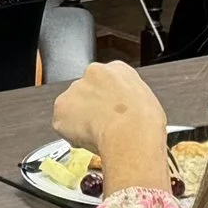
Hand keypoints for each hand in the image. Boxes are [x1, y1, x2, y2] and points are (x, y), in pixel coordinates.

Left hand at [54, 61, 170, 195]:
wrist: (130, 132)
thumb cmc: (144, 122)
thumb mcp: (146, 101)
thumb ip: (128, 100)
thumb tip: (127, 114)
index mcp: (118, 69)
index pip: (106, 81)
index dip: (107, 101)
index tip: (109, 112)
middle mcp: (93, 72)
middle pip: (87, 92)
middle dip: (91, 108)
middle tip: (101, 127)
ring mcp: (75, 88)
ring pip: (73, 107)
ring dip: (79, 120)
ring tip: (96, 135)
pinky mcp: (61, 107)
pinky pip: (62, 124)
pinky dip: (70, 134)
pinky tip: (87, 139)